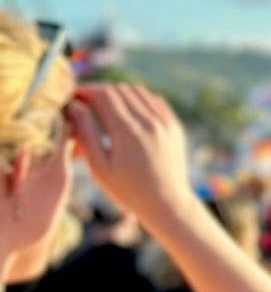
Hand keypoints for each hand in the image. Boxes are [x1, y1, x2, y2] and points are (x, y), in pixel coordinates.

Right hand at [65, 85, 197, 227]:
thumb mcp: (99, 166)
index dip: (86, 90)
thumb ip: (85, 133)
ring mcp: (165, 122)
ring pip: (139, 91)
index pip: (104, 95)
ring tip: (103, 104)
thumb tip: (75, 106)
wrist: (167, 202)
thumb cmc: (127, 190)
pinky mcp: (175, 125)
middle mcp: (150, 122)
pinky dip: (138, 99)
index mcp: (128, 132)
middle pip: (120, 89)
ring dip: (119, 92)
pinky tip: (127, 110)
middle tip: (85, 99)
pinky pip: (155, 100)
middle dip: (100, 90)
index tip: (74, 95)